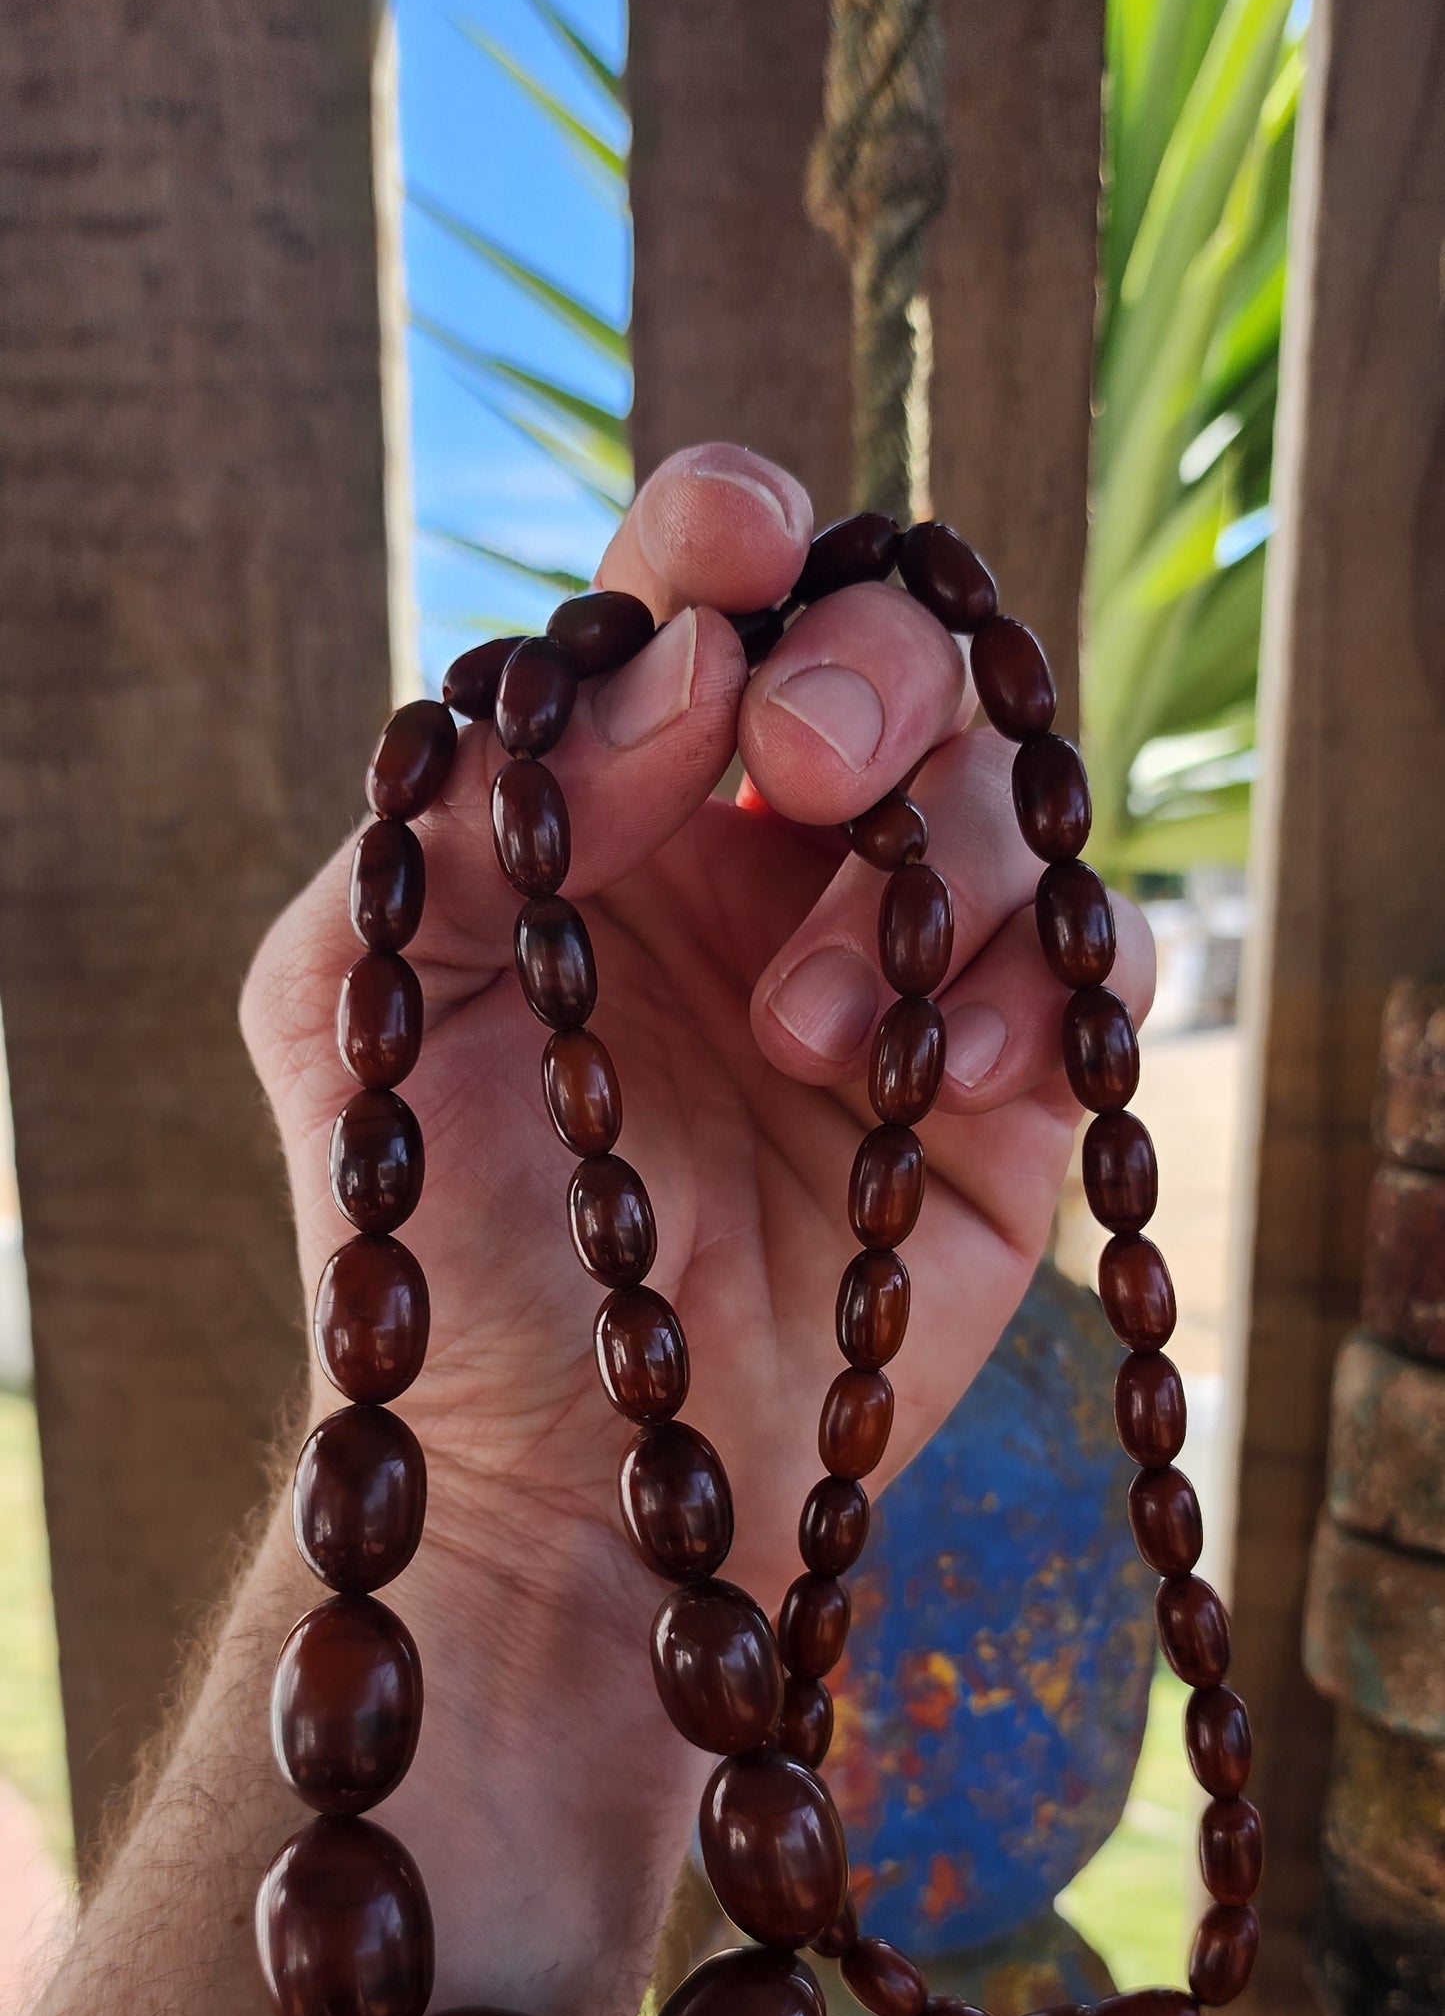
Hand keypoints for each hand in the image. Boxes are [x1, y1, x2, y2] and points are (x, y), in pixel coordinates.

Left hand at [242, 443, 1152, 2015]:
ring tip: (806, 1038)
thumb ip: (482, 800)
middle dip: (864, 674)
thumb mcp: (361, 991)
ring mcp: (900, 972)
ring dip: (923, 880)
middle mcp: (772, 863)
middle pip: (892, 660)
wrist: (560, 1483)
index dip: (732, 532)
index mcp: (621, 807)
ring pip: (1005, 799)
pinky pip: (1094, 964)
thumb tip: (688, 666)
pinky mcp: (1008, 1098)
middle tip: (803, 761)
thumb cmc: (437, 1244)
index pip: (705, 607)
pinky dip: (1035, 985)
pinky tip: (923, 1083)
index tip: (734, 542)